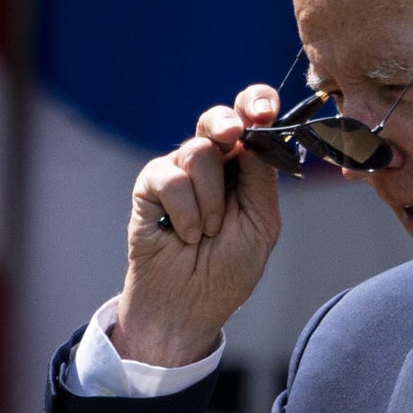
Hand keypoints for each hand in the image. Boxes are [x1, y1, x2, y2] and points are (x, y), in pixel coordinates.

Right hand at [113, 84, 283, 365]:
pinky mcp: (148, 187)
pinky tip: (184, 234)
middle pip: (217, 119)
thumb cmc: (228, 270)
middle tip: (234, 138)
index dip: (256, 105)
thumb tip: (259, 134)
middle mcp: (211, 165)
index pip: (250, 121)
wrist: (189, 307)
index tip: (264, 112)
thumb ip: (261, 178)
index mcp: (243, 168)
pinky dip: (184, 211)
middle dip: (227, 123)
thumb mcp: (261, 223)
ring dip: (210, 198)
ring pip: (198, 150)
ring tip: (207, 232)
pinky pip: (169, 177)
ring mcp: (178, 173)